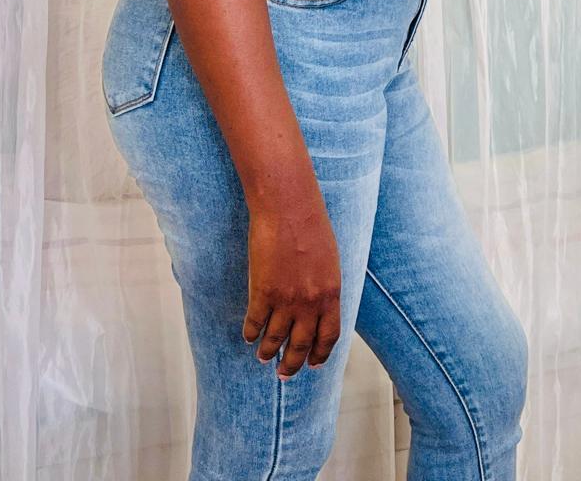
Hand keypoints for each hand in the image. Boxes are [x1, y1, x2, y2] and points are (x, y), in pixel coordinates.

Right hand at [244, 198, 341, 377]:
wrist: (288, 206)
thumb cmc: (311, 225)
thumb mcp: (329, 260)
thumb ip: (325, 285)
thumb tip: (319, 304)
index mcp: (331, 294)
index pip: (329, 336)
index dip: (320, 354)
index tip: (313, 364)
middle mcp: (310, 303)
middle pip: (301, 345)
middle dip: (292, 364)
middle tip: (284, 373)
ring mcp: (285, 299)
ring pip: (275, 338)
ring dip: (268, 351)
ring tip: (263, 357)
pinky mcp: (262, 292)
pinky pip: (255, 322)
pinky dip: (250, 333)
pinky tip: (248, 336)